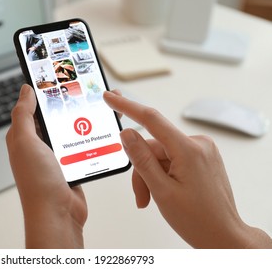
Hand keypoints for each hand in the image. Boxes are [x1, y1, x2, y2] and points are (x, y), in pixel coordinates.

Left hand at [6, 84, 86, 247]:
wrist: (58, 214)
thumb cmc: (38, 182)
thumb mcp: (25, 142)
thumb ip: (23, 115)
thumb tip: (25, 90)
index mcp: (24, 136)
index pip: (32, 107)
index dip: (42, 90)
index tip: (55, 74)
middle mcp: (39, 145)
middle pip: (54, 116)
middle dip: (67, 103)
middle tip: (82, 87)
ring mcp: (56, 155)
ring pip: (69, 129)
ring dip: (80, 119)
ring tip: (95, 104)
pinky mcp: (71, 163)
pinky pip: (80, 144)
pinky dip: (88, 136)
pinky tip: (98, 129)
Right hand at [104, 91, 271, 247]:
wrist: (223, 236)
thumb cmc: (198, 219)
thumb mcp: (161, 190)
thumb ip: (142, 159)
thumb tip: (127, 134)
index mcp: (188, 150)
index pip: (151, 119)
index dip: (127, 106)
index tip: (110, 97)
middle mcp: (197, 144)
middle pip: (153, 147)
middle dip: (142, 170)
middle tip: (141, 194)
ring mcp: (200, 150)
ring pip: (161, 155)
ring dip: (151, 176)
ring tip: (152, 198)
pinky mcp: (200, 157)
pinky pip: (172, 158)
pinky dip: (162, 173)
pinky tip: (164, 191)